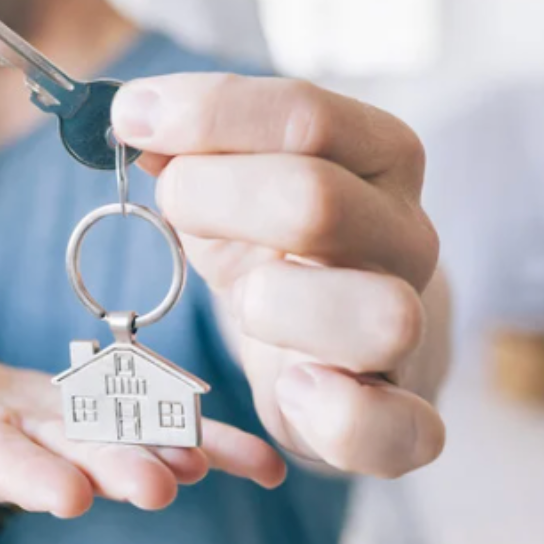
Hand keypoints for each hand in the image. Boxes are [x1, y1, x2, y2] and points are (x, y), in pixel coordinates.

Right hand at [0, 342, 285, 517]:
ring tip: (220, 458)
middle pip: (69, 455)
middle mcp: (25, 443)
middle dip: (111, 468)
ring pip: (124, 437)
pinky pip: (160, 422)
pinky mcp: (100, 413)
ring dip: (172, 447)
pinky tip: (262, 454)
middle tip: (159, 486)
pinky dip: (209, 437)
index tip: (65, 494)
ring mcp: (69, 430)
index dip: (24, 472)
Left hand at [112, 73, 448, 478]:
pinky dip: (339, 417)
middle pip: (318, 201)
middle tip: (173, 201)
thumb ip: (192, 144)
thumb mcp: (235, 180)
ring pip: (379, 315)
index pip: (307, 115)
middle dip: (216, 197)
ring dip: (279, 305)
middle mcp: (407, 234)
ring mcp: (414, 328)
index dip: (208, 112)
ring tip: (245, 300)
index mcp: (378, 156)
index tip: (129, 118)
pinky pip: (401, 431)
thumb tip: (133, 114)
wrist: (337, 338)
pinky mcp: (405, 416)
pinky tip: (293, 387)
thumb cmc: (277, 245)